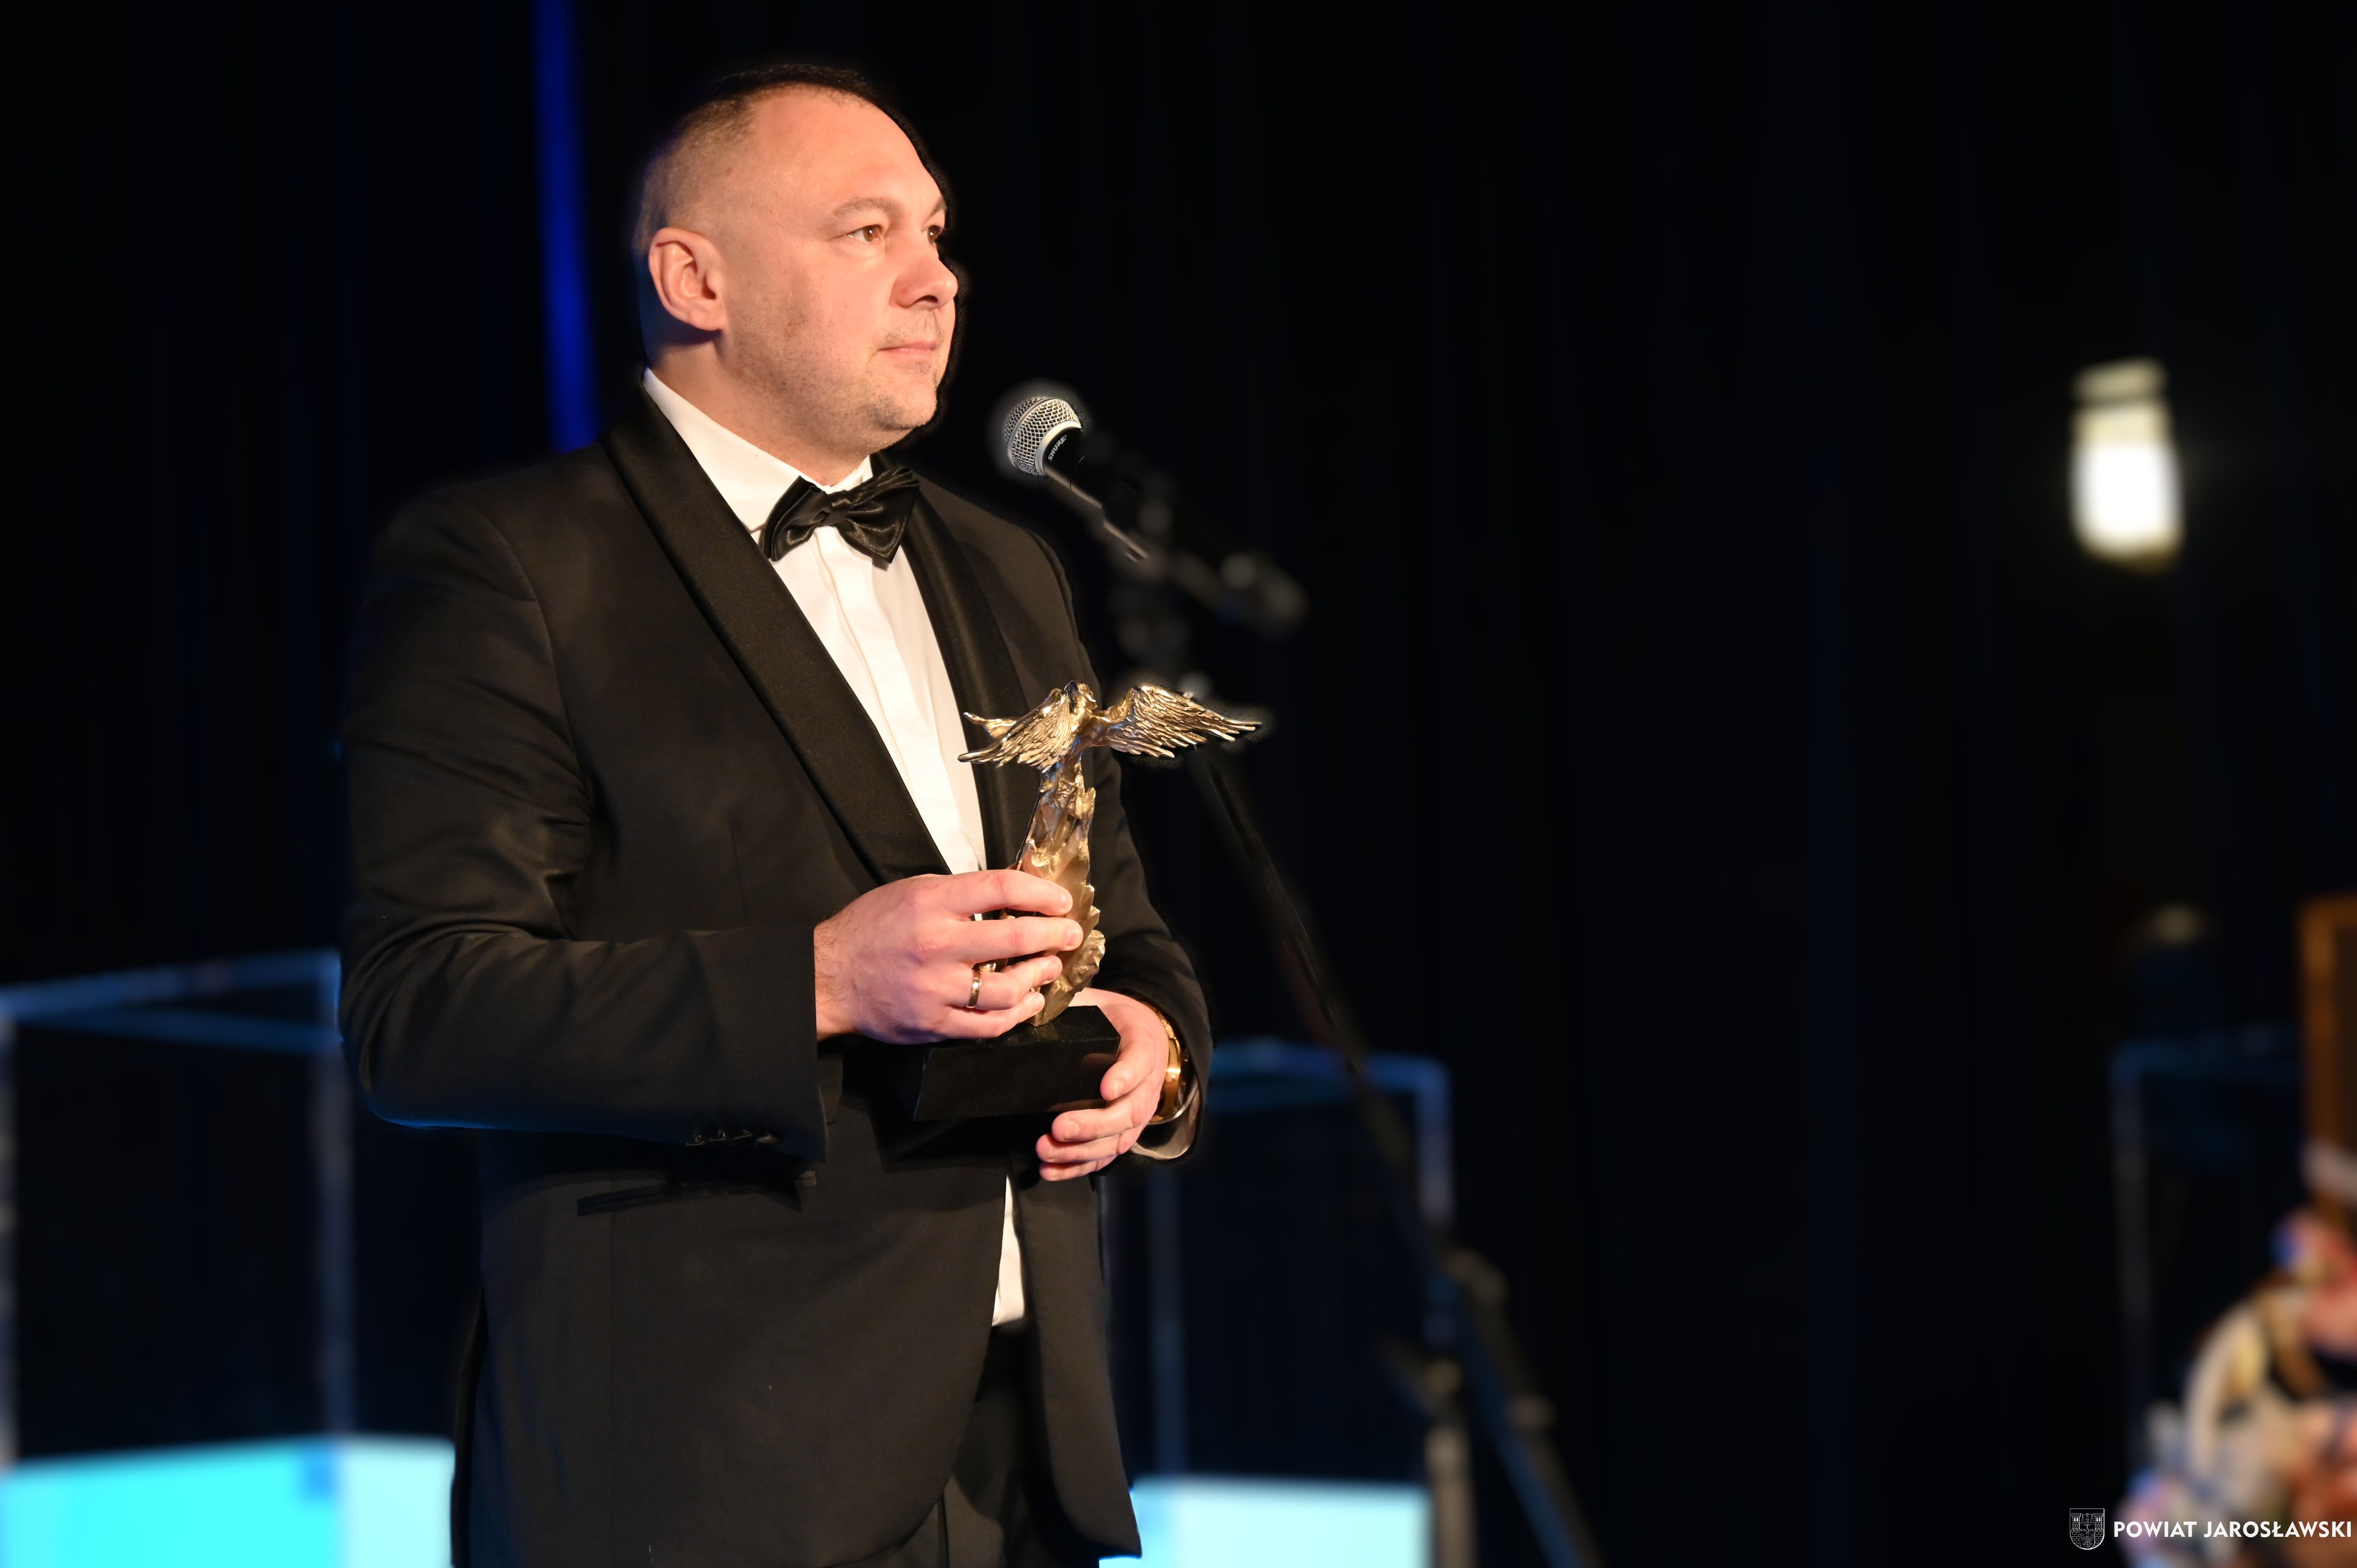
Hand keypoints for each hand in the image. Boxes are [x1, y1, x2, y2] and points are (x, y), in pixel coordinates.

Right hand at [813, 870, 1080, 1042]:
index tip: (1059, 900)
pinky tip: (1027, 1003)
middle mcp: (936, 944)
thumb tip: (1013, 895)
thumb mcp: (913, 892)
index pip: (1001, 888)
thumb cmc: (871, 929)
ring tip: (1049, 968)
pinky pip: (987, 1025)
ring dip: (1038, 977)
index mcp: (931, 902)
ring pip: (1007, 989)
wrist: (829, 977)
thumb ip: (961, 894)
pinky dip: (1015, 1015)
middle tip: (1070, 934)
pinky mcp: (933, 1022)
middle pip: (1014, 939)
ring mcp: (935, 988)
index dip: (1040, 893)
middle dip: (1053, 935)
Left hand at [1037, 988, 1167, 1180]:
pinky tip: (1051, 1170)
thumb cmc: (1111, 1018)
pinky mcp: (1123, 1133)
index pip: (1140, 1061)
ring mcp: (1137, 1113)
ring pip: (1117, 1140)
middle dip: (1094, 1124)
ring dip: (1082, 1151)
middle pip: (1129, 1112)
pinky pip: (1105, 1156)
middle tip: (1060, 1127)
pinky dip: (1078, 1167)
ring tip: (1047, 1149)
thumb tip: (1026, 1009)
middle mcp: (1146, 1084)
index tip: (1105, 1088)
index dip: (1125, 1077)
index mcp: (1143, 1044)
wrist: (1139, 1033)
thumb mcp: (1096, 1003)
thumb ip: (1070, 1006)